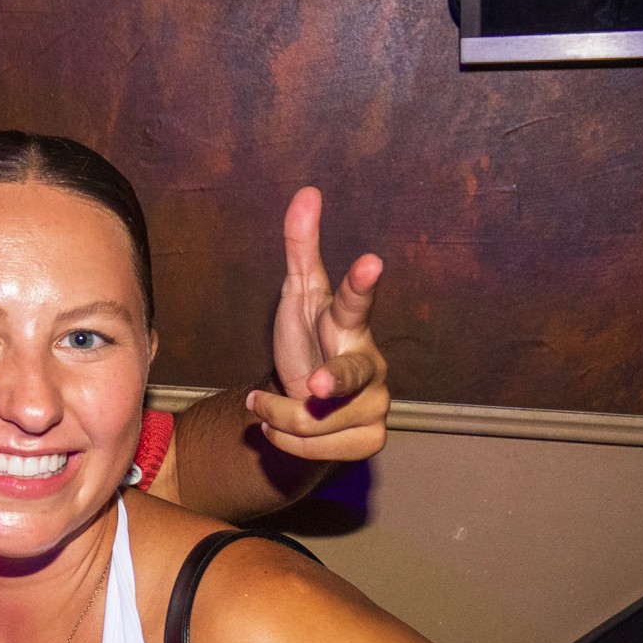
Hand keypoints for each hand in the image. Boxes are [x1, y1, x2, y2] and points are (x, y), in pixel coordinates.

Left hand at [249, 188, 388, 461]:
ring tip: (267, 406)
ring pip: (317, 420)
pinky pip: (319, 450)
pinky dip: (288, 443)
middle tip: (310, 384)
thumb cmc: (307, 338)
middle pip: (351, 376)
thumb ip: (301, 248)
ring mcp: (376, 403)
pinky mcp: (369, 439)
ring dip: (278, 415)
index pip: (357, 299)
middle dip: (330, 382)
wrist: (306, 397)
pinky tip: (281, 429)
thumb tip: (307, 192)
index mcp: (349, 322)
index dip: (362, 283)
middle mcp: (370, 362)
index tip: (369, 262)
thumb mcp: (297, 295)